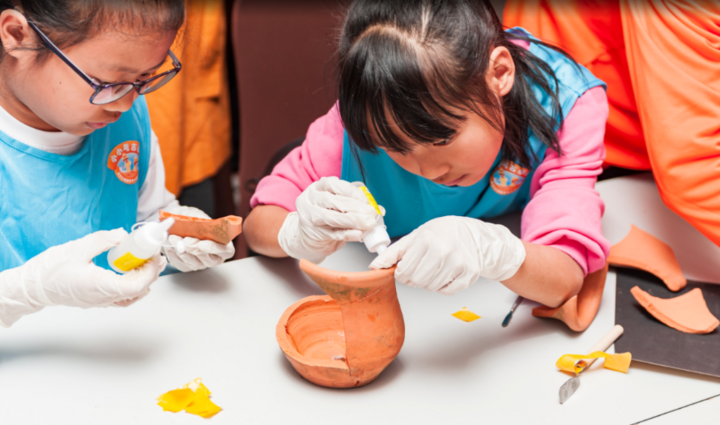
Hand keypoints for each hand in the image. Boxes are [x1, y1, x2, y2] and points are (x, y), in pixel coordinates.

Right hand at [2, 229, 164, 316]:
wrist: (32, 286)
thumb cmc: (49, 270)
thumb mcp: (78, 248)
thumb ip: (103, 240)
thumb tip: (122, 234)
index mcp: (100, 286)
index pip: (136, 285)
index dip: (149, 271)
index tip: (153, 255)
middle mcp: (103, 297)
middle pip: (138, 290)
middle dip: (150, 272)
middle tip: (154, 255)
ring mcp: (100, 301)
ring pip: (131, 295)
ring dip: (143, 279)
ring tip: (147, 262)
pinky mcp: (97, 299)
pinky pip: (122, 297)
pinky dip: (133, 286)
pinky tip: (132, 273)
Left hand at [162, 206, 234, 271]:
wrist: (177, 222)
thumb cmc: (191, 219)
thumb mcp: (195, 214)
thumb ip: (198, 219)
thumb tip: (195, 223)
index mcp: (223, 243)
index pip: (226, 251)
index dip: (215, 249)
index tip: (202, 243)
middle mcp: (214, 256)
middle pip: (210, 259)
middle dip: (195, 249)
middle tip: (185, 240)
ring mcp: (201, 263)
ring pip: (194, 263)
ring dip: (182, 251)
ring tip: (173, 239)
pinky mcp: (187, 266)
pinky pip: (182, 264)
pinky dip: (174, 254)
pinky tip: (170, 244)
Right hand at [278, 177, 378, 262]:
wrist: (309, 235)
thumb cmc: (326, 215)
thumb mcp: (337, 204)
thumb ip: (355, 203)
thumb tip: (378, 209)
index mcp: (317, 188)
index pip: (334, 185)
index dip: (352, 192)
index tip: (366, 201)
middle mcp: (311, 200)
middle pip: (334, 201)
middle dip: (356, 208)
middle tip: (371, 215)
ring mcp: (310, 218)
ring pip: (332, 217)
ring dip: (353, 220)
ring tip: (368, 224)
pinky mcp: (314, 234)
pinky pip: (333, 234)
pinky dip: (348, 234)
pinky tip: (359, 234)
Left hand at [370, 216, 525, 294]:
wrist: (472, 235)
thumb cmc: (440, 234)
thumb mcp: (414, 237)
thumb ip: (393, 252)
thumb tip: (374, 266)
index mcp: (427, 240)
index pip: (404, 271)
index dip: (401, 273)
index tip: (406, 267)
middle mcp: (444, 251)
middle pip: (417, 281)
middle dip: (414, 278)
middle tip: (420, 268)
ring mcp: (459, 263)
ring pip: (431, 288)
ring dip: (428, 282)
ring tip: (434, 268)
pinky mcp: (469, 274)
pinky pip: (447, 291)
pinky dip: (443, 286)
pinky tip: (445, 273)